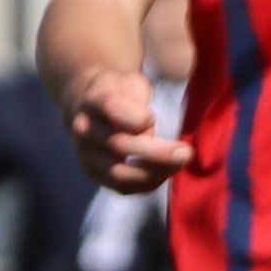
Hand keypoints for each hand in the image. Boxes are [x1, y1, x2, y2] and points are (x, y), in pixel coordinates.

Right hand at [61, 64, 194, 191]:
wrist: (93, 108)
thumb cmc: (123, 93)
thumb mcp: (133, 83)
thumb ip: (140, 101)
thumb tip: (148, 133)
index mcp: (93, 99)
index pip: (111, 108)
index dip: (137, 117)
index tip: (153, 118)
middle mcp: (84, 128)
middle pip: (119, 145)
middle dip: (158, 152)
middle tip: (186, 152)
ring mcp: (86, 154)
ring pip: (120, 173)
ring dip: (155, 173)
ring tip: (180, 164)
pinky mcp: (94, 174)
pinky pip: (122, 187)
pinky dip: (148, 183)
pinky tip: (166, 172)